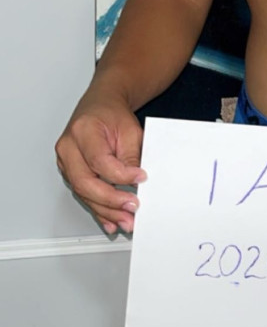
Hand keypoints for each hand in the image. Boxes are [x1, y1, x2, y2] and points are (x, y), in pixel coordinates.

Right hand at [55, 91, 146, 234]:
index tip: (141, 179)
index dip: (121, 175)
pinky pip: (82, 195)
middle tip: (132, 209)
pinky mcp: (69, 172)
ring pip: (82, 193)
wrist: (101, 105)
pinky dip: (98, 210)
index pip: (99, 161)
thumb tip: (137, 183)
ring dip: (106, 211)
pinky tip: (110, 221)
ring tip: (126, 221)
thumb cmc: (112, 114)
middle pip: (85, 182)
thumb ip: (132, 156)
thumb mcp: (130, 130)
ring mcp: (65, 161)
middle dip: (111, 200)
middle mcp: (68, 147)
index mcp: (83, 131)